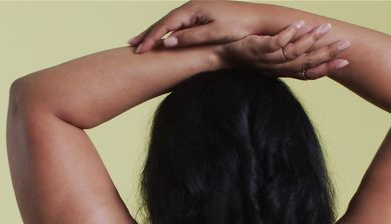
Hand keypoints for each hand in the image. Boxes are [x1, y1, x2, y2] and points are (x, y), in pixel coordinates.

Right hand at [127, 0, 259, 53]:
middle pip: (164, 21)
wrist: (259, 19)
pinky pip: (178, 24)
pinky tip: (163, 39)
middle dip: (147, 34)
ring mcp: (197, 10)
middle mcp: (192, 6)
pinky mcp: (202, 15)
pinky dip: (167, 32)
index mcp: (193, 9)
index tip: (140, 50)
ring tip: (140, 42)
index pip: (166, 25)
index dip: (152, 38)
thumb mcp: (215, 33)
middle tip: (131, 45)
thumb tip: (169, 42)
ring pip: (170, 23)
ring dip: (155, 33)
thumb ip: (191, 37)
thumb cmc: (240, 28)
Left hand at [216, 20, 350, 80]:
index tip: (345, 62)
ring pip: (293, 52)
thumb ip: (285, 55)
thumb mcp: (267, 59)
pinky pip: (275, 42)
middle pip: (305, 62)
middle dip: (327, 54)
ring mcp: (265, 58)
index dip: (327, 69)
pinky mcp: (255, 48)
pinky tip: (299, 24)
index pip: (308, 73)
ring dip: (311, 40)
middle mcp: (275, 67)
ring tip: (326, 28)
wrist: (216, 55)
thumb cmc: (243, 56)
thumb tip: (306, 51)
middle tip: (345, 45)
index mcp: (281, 71)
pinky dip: (288, 33)